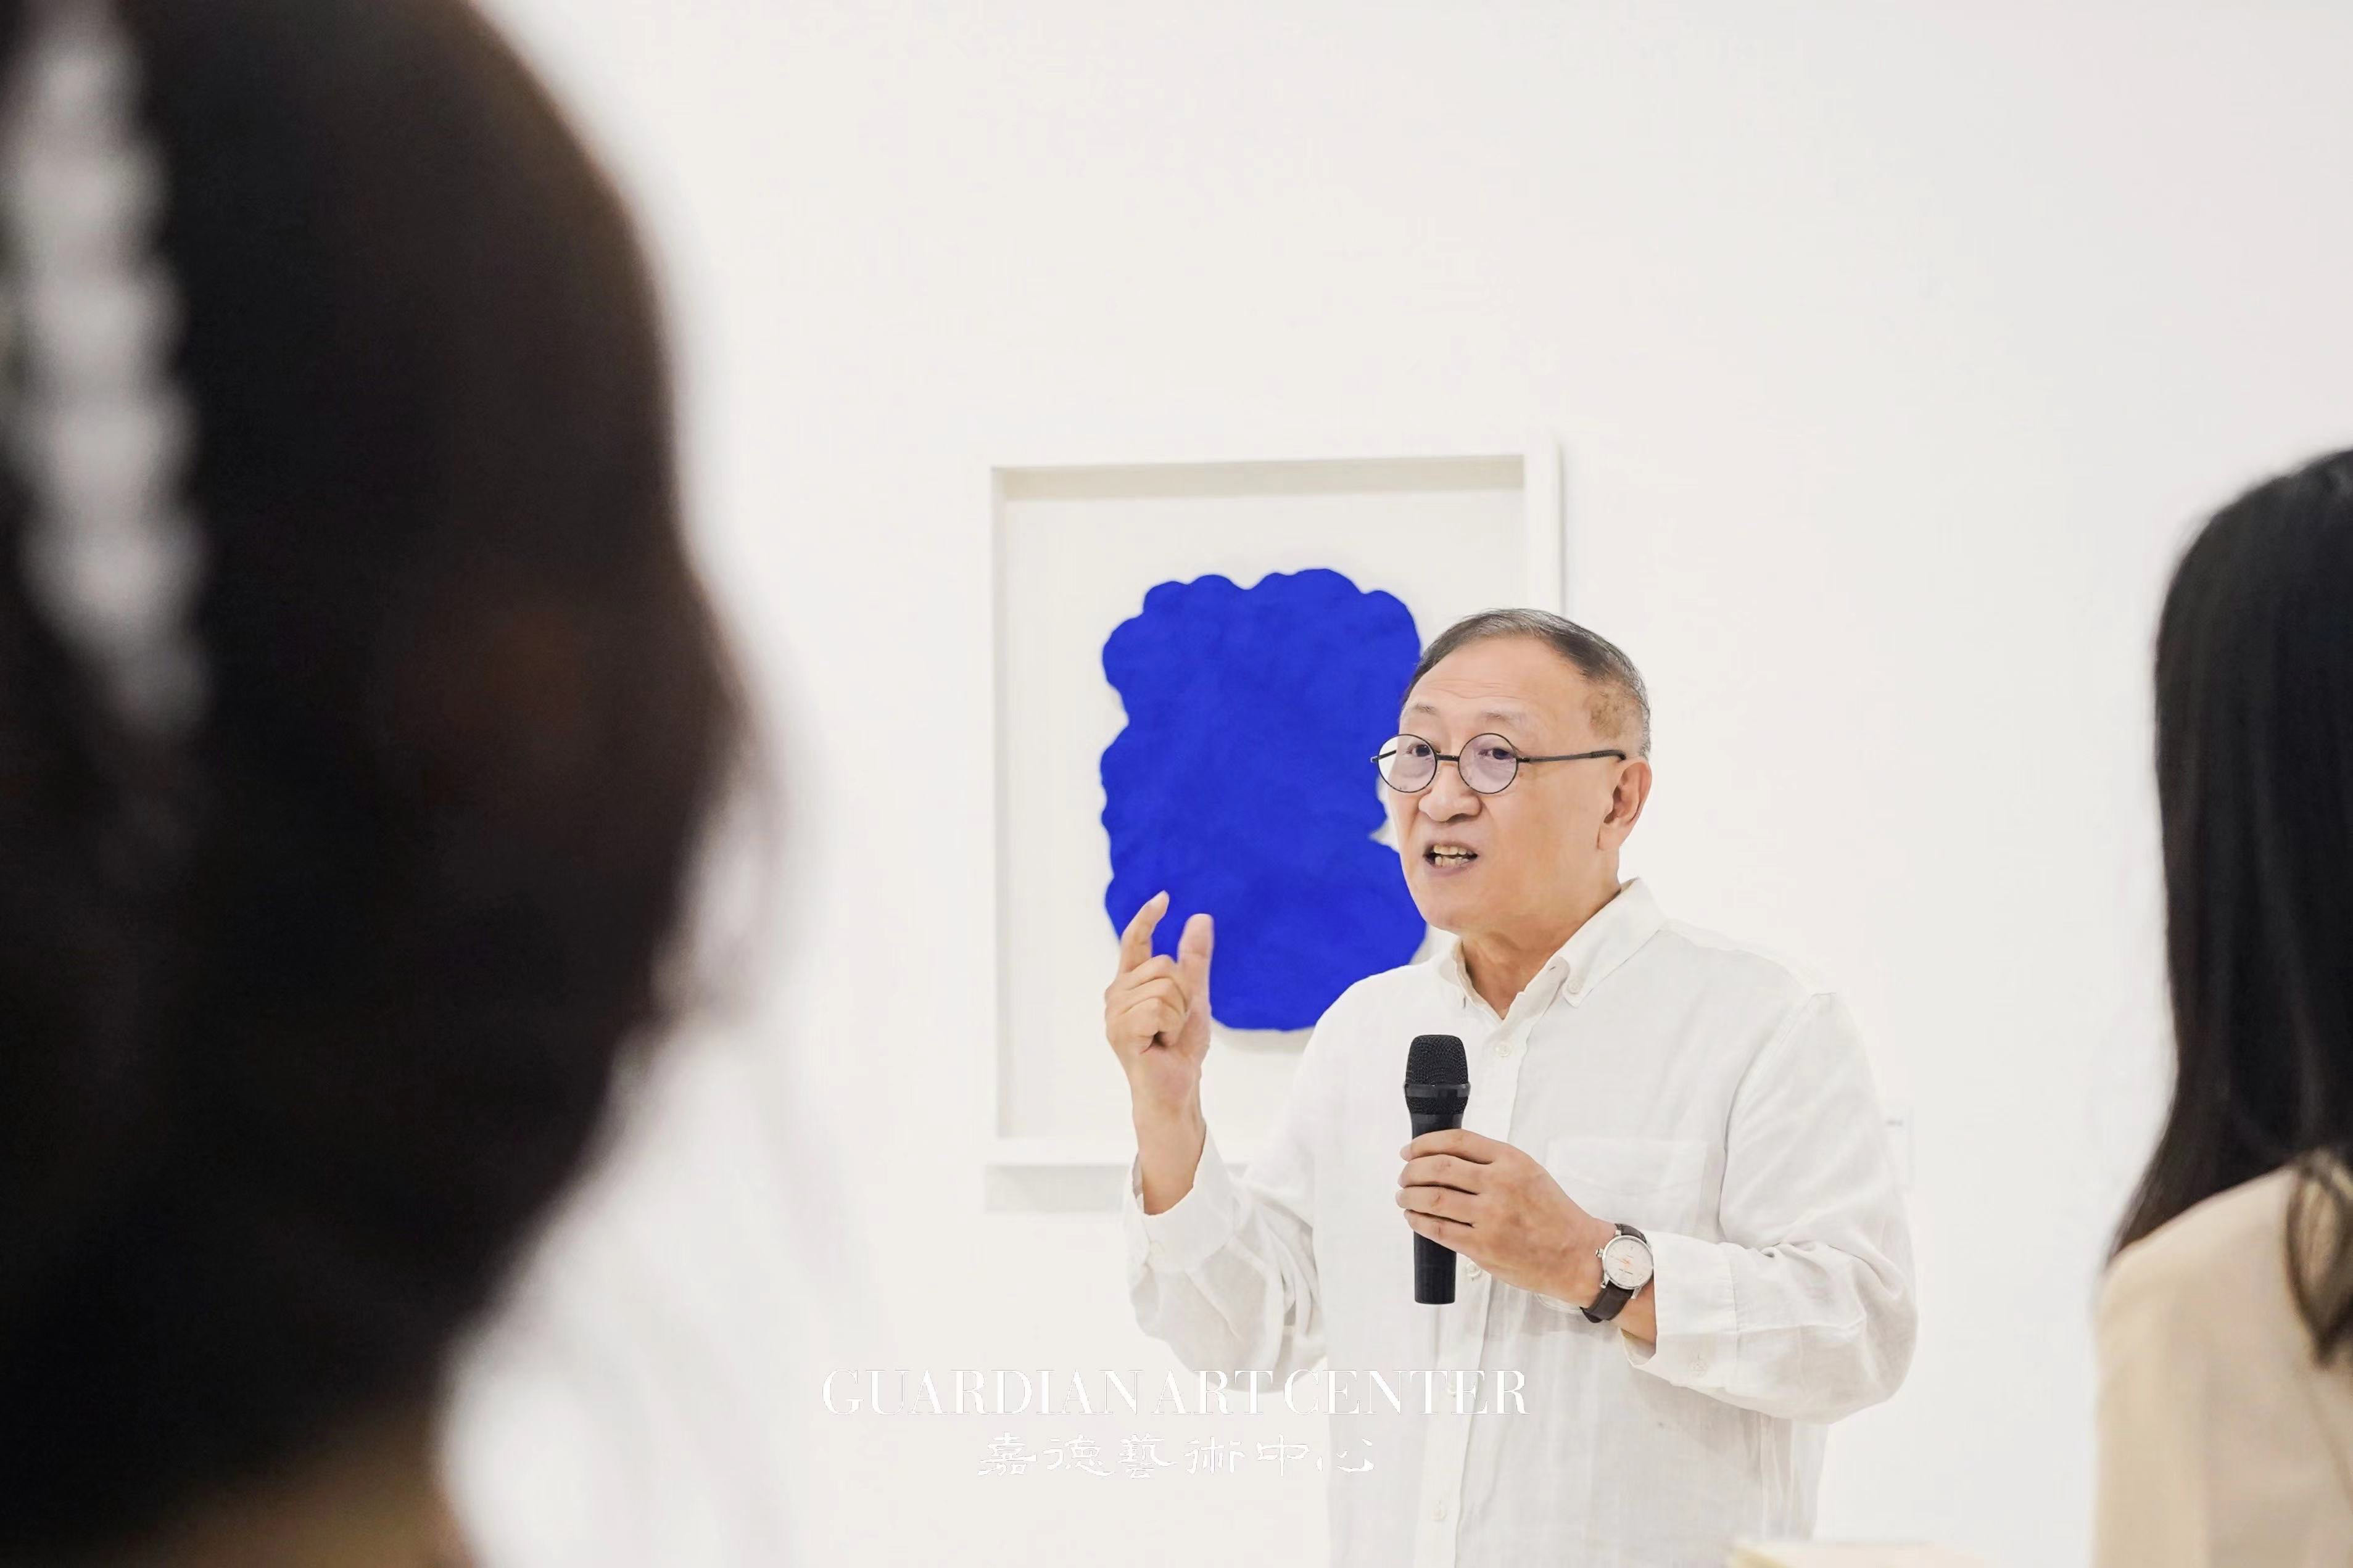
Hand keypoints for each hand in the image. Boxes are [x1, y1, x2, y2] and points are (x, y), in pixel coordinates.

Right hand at [1104, 891, 1213, 1122]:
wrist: (1177, 1087)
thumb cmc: (1180, 1047)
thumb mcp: (1194, 996)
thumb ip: (1194, 959)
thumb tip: (1200, 917)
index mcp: (1131, 983)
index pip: (1135, 941)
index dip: (1147, 918)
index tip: (1164, 898)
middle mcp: (1117, 994)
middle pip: (1164, 966)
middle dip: (1183, 995)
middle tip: (1174, 1024)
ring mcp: (1115, 1013)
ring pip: (1164, 987)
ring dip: (1178, 1014)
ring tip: (1166, 1035)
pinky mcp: (1120, 1031)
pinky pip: (1158, 1008)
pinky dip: (1171, 1027)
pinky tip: (1161, 1044)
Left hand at [1396, 1128, 1615, 1307]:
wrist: (1575, 1253)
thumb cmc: (1552, 1213)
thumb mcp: (1528, 1172)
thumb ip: (1491, 1162)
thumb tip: (1444, 1157)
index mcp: (1511, 1161)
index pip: (1457, 1141)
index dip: (1425, 1143)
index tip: (1410, 1150)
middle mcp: (1499, 1185)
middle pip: (1438, 1168)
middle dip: (1411, 1171)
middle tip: (1404, 1176)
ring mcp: (1490, 1217)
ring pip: (1432, 1199)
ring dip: (1409, 1197)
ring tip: (1404, 1197)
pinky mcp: (1483, 1246)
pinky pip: (1439, 1230)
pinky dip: (1419, 1222)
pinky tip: (1414, 1219)